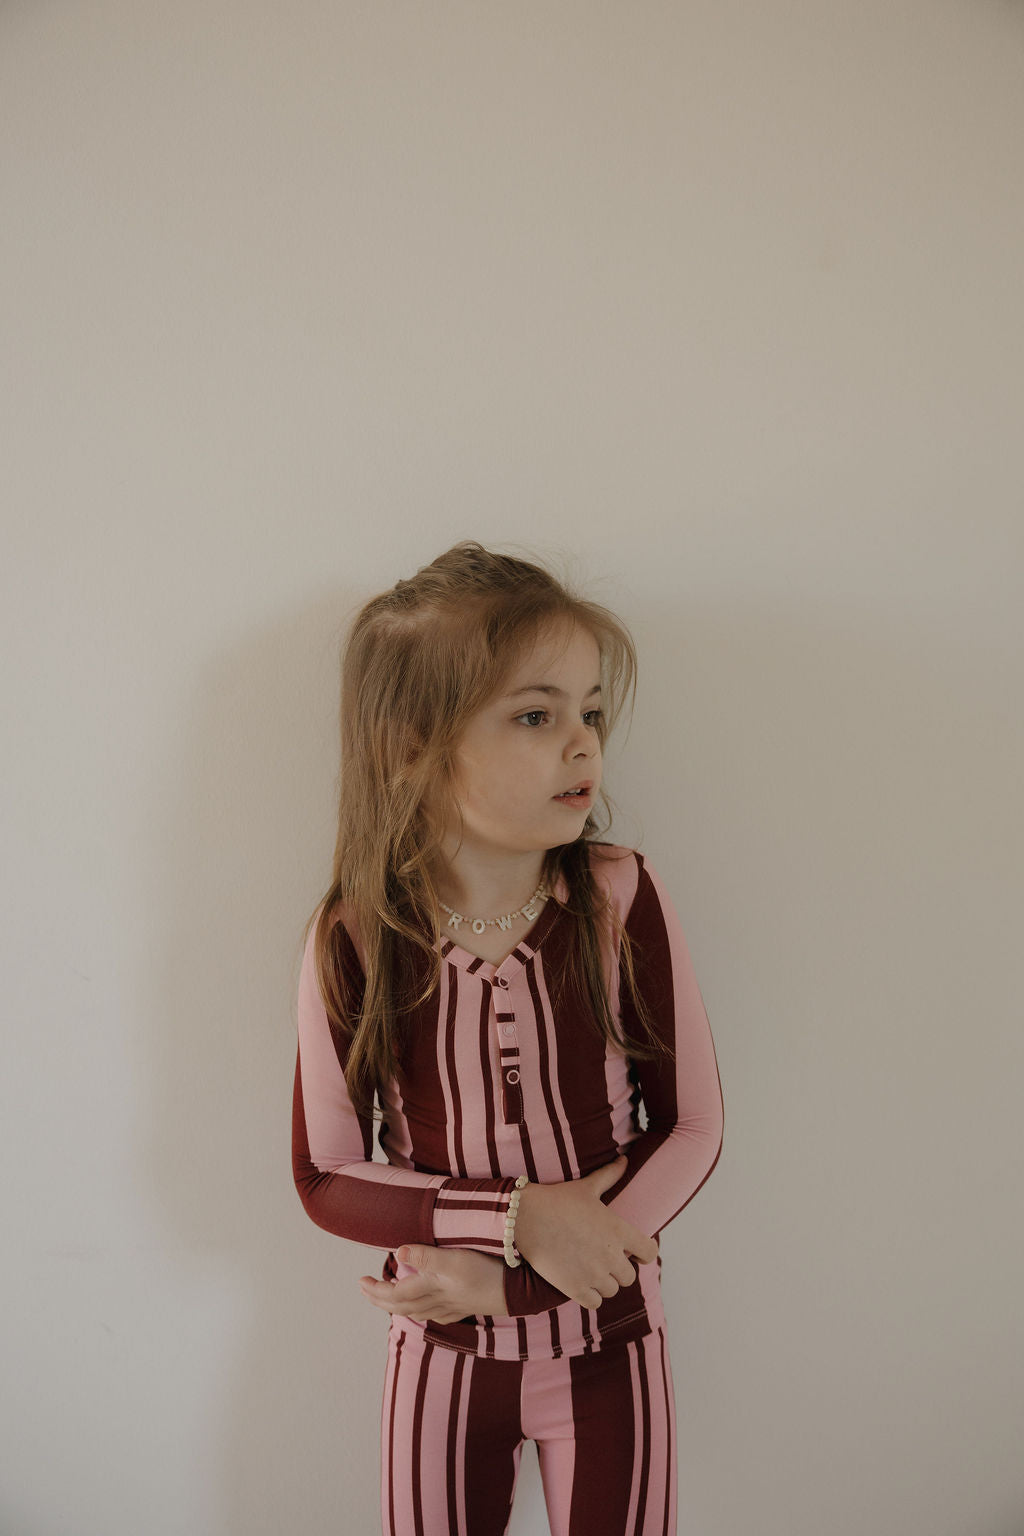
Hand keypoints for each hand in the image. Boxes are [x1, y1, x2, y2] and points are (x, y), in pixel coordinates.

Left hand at [358, 1244, 507, 1325]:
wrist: (519, 1292)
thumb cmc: (488, 1273)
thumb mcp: (456, 1260)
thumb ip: (426, 1257)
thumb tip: (397, 1253)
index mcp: (432, 1288)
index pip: (395, 1294)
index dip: (376, 1289)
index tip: (360, 1281)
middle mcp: (439, 1301)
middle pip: (402, 1307)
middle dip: (380, 1300)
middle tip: (364, 1290)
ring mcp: (453, 1307)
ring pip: (417, 1312)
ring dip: (397, 1306)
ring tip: (387, 1299)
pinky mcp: (465, 1307)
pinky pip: (435, 1314)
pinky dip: (422, 1310)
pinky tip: (425, 1308)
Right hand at [512, 1155, 657, 1309]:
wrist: (526, 1217)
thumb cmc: (557, 1199)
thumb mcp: (586, 1187)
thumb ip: (609, 1176)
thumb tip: (625, 1160)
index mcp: (618, 1230)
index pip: (649, 1252)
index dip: (644, 1253)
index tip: (635, 1253)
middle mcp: (611, 1255)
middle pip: (628, 1277)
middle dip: (617, 1270)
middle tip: (602, 1259)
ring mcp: (593, 1274)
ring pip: (611, 1290)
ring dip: (603, 1283)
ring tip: (589, 1270)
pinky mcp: (575, 1288)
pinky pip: (595, 1303)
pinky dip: (590, 1296)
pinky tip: (579, 1283)